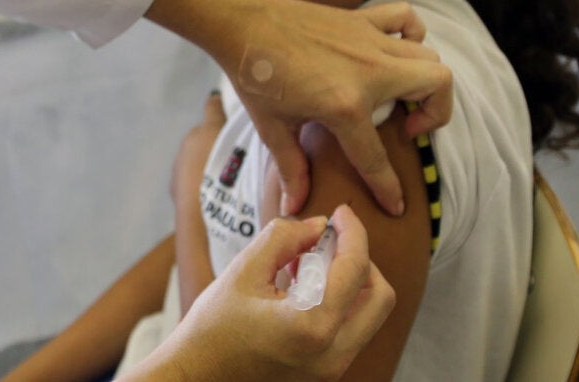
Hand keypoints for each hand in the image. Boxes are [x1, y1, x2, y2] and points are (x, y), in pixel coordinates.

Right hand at [127, 206, 394, 381]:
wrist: (197, 375)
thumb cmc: (212, 328)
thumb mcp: (243, 272)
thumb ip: (283, 239)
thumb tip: (318, 226)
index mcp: (312, 327)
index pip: (355, 269)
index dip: (353, 233)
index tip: (341, 214)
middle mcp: (333, 354)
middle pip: (380, 297)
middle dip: (360, 260)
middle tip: (329, 242)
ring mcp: (332, 368)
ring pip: (369, 315)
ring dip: (349, 282)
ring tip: (304, 266)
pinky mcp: (326, 372)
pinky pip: (351, 329)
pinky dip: (338, 301)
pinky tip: (302, 288)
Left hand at [145, 0, 451, 217]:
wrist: (243, 23)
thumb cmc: (255, 75)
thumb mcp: (272, 127)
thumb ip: (291, 168)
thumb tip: (294, 207)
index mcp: (344, 106)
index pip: (376, 158)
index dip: (388, 189)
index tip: (397, 206)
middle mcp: (369, 71)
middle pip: (437, 86)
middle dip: (436, 114)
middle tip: (406, 127)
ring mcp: (369, 41)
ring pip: (430, 55)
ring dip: (425, 80)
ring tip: (400, 97)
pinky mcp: (362, 19)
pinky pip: (407, 18)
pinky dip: (413, 33)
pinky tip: (395, 51)